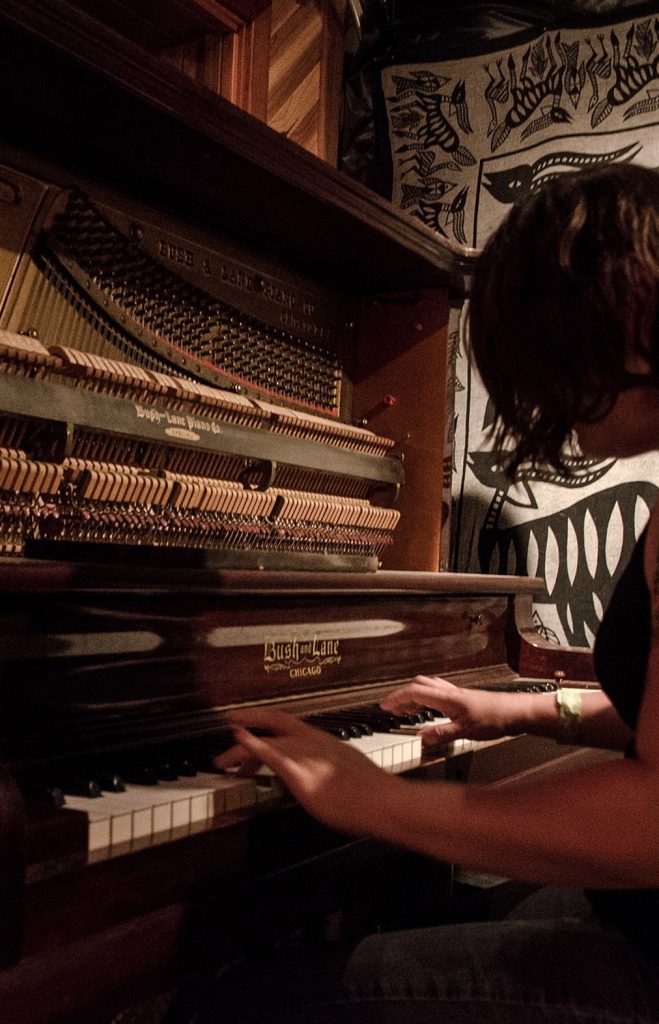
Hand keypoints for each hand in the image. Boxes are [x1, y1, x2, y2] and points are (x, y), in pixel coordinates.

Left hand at [215, 707, 399, 834]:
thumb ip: (331, 769)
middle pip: (275, 720)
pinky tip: (238, 741)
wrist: (385, 802)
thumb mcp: (349, 773)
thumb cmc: (373, 795)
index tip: (253, 722)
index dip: (269, 720)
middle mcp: (314, 741)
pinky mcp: (300, 772)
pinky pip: (270, 753)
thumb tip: (323, 778)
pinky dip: (251, 744)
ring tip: (223, 759)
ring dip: (240, 748)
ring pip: (267, 739)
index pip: (291, 724)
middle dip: (250, 718)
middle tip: (231, 723)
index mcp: (326, 741)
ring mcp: (307, 754)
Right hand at [380, 675, 521, 746]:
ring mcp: (456, 693)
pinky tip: (430, 709)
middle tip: (393, 708)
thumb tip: (420, 737)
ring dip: (414, 695)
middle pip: (419, 685)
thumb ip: (441, 733)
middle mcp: (450, 692)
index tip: (384, 706)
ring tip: (407, 709)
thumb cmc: (495, 718)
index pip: (414, 692)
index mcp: (447, 698)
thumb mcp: (466, 731)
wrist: (516, 711)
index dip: (397, 698)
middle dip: (402, 695)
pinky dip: (427, 698)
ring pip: (429, 687)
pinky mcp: (463, 698)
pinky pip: (438, 692)